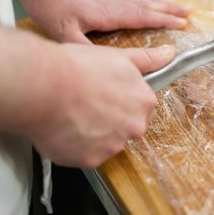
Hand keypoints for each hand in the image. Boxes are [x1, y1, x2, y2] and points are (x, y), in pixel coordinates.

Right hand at [20, 42, 174, 167]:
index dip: (120, 100)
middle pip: (126, 127)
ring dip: (93, 134)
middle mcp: (135, 127)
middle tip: (86, 105)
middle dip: (110, 119)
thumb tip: (169, 54)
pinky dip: (76, 147)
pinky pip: (87, 155)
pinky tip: (64, 129)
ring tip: (72, 115)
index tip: (104, 94)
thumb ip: (147, 59)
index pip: (139, 107)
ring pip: (106, 142)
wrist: (44, 86)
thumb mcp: (118, 57)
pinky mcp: (91, 160)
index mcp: (144, 102)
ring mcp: (114, 146)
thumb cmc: (78, 68)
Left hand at [22, 0, 189, 43]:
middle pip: (148, 6)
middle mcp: (112, 5)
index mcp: (109, 14)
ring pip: (141, 1)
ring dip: (160, 5)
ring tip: (176, 7)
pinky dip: (145, 3)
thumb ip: (84, 49)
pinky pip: (131, 1)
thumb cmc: (51, 6)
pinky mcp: (101, 0)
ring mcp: (108, 1)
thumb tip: (103, 65)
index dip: (164, 20)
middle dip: (170, 10)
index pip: (143, 17)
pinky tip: (145, 6)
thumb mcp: (64, 33)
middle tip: (189, 12)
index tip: (182, 24)